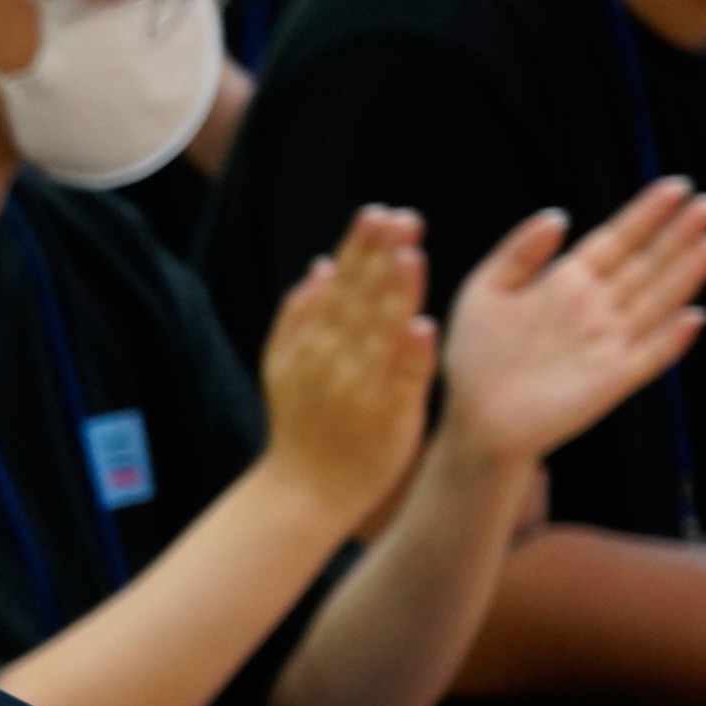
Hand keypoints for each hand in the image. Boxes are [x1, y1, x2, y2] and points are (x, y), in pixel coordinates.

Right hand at [253, 207, 438, 529]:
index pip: (339, 285)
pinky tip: (423, 326)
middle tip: (403, 218)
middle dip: (380, 258)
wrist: (305, 491)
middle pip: (360, 300)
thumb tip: (320, 265)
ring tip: (412, 256)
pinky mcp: (389, 417)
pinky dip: (411, 355)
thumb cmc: (301, 425)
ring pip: (381, 334)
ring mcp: (361, 388)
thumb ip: (298, 315)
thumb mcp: (282, 366)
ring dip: (396, 295)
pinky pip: (402, 381)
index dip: (359, 249)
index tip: (378, 214)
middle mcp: (334, 359)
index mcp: (312, 343)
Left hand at [434, 182, 705, 471]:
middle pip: (647, 264)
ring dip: (687, 275)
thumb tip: (558, 215)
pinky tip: (693, 317)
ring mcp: (609, 342)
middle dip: (680, 235)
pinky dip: (671, 339)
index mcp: (569, 281)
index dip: (646, 214)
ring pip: (658, 301)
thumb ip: (519, 252)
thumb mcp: (486, 290)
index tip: (677, 185)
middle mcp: (597, 307)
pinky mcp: (614, 379)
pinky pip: (650, 356)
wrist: (474, 417)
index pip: (616, 240)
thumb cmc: (476, 354)